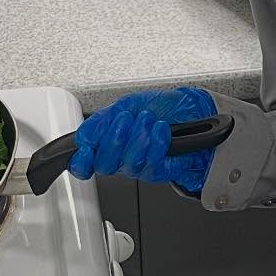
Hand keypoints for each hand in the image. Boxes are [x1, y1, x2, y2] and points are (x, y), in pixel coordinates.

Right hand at [69, 87, 217, 193]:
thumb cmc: (162, 107)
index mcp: (109, 142)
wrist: (193, 110)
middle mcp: (122, 157)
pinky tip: (162, 129)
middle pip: (104, 165)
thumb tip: (83, 135)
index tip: (85, 149)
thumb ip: (102, 120)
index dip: (81, 161)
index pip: (86, 162)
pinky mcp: (160, 170)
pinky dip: (157, 143)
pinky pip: (152, 165)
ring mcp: (141, 165)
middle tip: (124, 119)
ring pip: (129, 164)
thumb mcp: (127, 104)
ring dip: (138, 138)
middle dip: (113, 140)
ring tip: (147, 119)